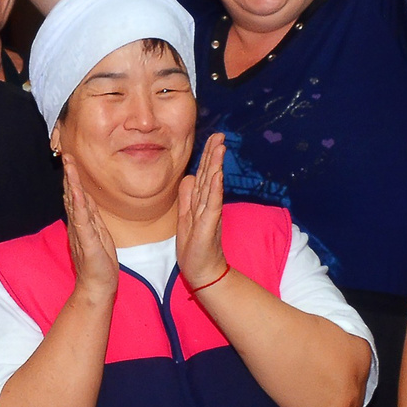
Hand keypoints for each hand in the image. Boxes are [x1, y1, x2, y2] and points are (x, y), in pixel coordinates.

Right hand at [60, 157, 118, 302]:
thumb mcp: (98, 234)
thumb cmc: (99, 263)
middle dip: (69, 174)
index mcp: (82, 223)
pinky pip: (82, 221)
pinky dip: (78, 205)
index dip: (73, 177)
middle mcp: (78, 225)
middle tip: (65, 155)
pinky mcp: (87, 242)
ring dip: (72, 183)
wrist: (97, 286)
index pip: (76, 196)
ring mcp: (81, 233)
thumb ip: (91, 216)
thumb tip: (86, 197)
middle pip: (71, 195)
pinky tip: (76, 192)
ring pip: (75, 203)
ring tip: (69, 166)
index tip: (70, 160)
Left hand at [174, 133, 227, 289]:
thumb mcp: (186, 218)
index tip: (212, 138)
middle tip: (220, 135)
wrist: (202, 271)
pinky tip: (217, 175)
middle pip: (210, 174)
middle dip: (214, 154)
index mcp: (200, 202)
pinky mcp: (209, 224)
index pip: (203, 174)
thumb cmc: (195, 247)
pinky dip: (214, 189)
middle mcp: (207, 204)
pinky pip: (212, 203)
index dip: (207, 156)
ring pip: (212, 185)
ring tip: (220, 147)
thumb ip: (187, 197)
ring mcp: (209, 213)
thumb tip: (187, 177)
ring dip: (216, 165)